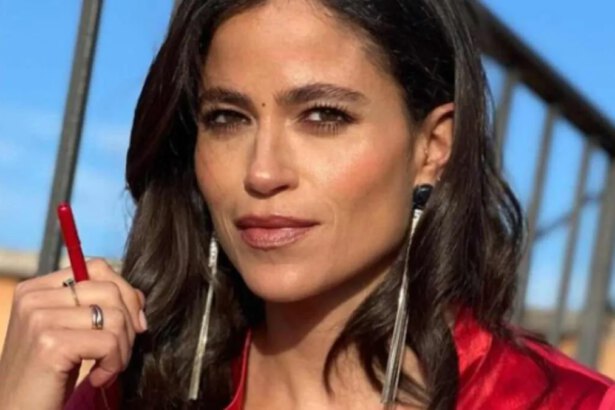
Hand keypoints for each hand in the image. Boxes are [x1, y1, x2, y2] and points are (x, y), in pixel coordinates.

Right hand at [0, 259, 146, 409]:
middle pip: (110, 290)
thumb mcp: (71, 331)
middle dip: (127, 326)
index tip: (131, 325)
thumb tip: (140, 298)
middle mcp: (33, 298)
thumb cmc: (49, 376)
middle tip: (117, 354)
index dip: (124, 293)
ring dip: (122, 349)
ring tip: (107, 368)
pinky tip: (97, 378)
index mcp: (36, 289)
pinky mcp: (50, 344)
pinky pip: (109, 342)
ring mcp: (39, 319)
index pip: (97, 267)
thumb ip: (98, 306)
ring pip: (115, 316)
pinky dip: (113, 364)